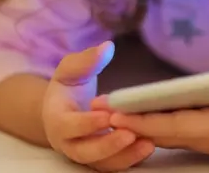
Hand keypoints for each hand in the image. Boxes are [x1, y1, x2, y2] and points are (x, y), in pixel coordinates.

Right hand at [42, 41, 154, 171]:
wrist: (64, 111)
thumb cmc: (68, 88)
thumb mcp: (71, 70)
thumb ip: (86, 60)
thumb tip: (106, 47)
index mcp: (57, 120)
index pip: (69, 126)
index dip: (87, 123)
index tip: (107, 115)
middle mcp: (69, 143)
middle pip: (86, 152)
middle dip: (108, 145)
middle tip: (130, 134)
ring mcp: (87, 154)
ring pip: (104, 163)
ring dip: (126, 156)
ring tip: (148, 143)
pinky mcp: (103, 159)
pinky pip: (116, 164)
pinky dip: (133, 158)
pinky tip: (151, 145)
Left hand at [107, 55, 208, 169]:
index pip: (174, 124)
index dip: (145, 119)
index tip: (117, 113)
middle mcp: (204, 135)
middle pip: (159, 130)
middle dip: (128, 120)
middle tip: (96, 108)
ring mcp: (202, 136)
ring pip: (161, 131)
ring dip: (135, 121)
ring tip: (108, 109)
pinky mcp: (204, 132)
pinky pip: (170, 128)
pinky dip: (150, 122)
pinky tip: (136, 114)